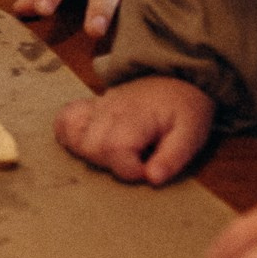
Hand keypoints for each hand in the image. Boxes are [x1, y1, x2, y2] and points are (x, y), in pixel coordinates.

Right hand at [55, 77, 214, 184]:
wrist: (176, 77)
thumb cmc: (184, 109)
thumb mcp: (191, 134)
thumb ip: (173, 157)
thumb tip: (152, 179)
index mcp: (137, 115)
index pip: (115, 148)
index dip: (128, 169)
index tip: (146, 170)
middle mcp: (111, 109)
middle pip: (91, 146)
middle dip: (111, 164)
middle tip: (134, 160)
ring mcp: (97, 106)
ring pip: (74, 136)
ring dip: (90, 154)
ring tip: (115, 154)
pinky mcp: (90, 107)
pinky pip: (65, 120)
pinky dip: (68, 134)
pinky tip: (86, 143)